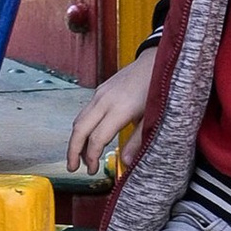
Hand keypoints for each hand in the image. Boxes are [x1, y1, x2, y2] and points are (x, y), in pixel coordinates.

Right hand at [67, 50, 154, 177]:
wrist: (156, 60)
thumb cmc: (158, 89)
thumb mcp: (153, 117)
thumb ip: (138, 140)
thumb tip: (127, 163)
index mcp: (119, 109)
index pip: (97, 138)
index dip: (92, 156)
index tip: (92, 170)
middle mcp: (104, 100)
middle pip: (79, 129)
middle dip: (73, 151)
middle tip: (72, 168)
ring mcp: (100, 94)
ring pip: (79, 120)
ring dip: (76, 140)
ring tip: (79, 158)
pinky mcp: (100, 91)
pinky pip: (85, 112)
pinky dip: (82, 128)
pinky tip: (88, 138)